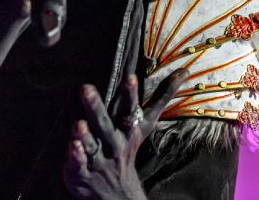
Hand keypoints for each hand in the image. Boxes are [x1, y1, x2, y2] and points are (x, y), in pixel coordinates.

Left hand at [63, 69, 189, 199]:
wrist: (118, 192)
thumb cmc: (128, 144)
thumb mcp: (146, 123)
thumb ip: (163, 96)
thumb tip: (186, 70)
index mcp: (128, 129)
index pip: (130, 109)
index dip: (130, 94)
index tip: (130, 76)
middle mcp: (114, 143)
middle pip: (105, 124)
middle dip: (96, 107)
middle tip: (86, 87)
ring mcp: (98, 158)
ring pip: (91, 145)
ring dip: (85, 135)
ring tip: (78, 123)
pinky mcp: (82, 171)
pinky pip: (79, 164)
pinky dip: (76, 156)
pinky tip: (72, 145)